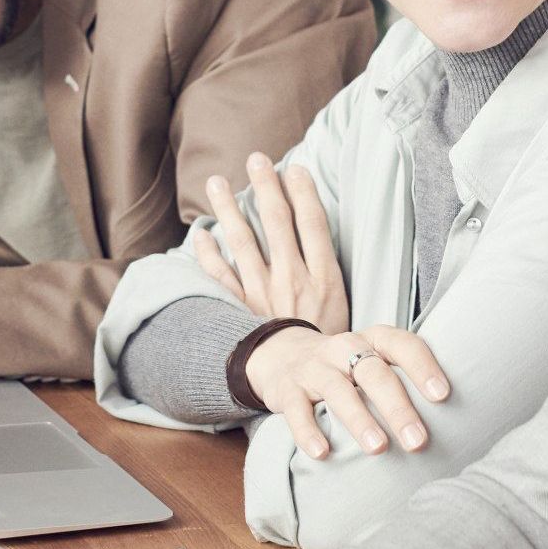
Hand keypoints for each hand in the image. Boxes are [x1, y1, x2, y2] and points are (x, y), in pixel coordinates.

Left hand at [192, 153, 346, 333]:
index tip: (295, 167)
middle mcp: (292, 279)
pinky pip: (220, 277)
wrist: (311, 390)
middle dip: (266, 187)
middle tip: (255, 159)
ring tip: (215, 183)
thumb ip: (332, 276)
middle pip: (277, 222)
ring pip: (243, 241)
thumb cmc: (333, 350)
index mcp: (324, 278)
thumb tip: (322, 242)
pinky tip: (200, 233)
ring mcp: (263, 294)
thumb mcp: (347, 311)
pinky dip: (207, 254)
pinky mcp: (242, 312)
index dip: (304, 192)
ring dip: (228, 210)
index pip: (313, 224)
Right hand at [246, 323, 448, 460]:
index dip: (422, 367)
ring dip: (359, 419)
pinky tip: (322, 453)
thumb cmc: (346, 367)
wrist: (282, 356)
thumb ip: (403, 380)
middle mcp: (344, 348)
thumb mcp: (373, 361)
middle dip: (397, 407)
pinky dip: (308, 431)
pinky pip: (296, 410)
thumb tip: (457, 422)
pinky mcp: (287, 390)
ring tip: (378, 449)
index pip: (402, 345)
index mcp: (373, 340)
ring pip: (338, 391)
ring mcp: (314, 368)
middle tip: (419, 441)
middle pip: (374, 373)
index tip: (443, 395)